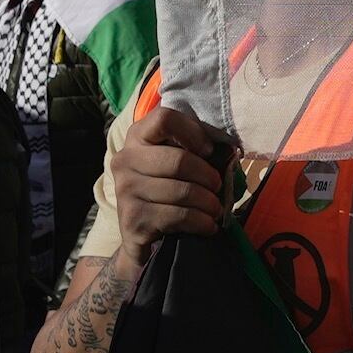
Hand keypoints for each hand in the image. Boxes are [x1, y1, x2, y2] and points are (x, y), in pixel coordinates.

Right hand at [101, 101, 232, 269]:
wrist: (140, 233)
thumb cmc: (165, 189)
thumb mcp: (173, 161)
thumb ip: (190, 147)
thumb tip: (226, 149)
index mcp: (137, 136)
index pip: (165, 119)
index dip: (193, 133)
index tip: (209, 150)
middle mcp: (125, 159)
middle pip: (178, 160)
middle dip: (207, 175)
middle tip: (218, 186)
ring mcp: (126, 190)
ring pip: (181, 191)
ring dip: (208, 202)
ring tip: (216, 208)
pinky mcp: (133, 219)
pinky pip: (178, 216)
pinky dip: (200, 221)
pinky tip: (209, 225)